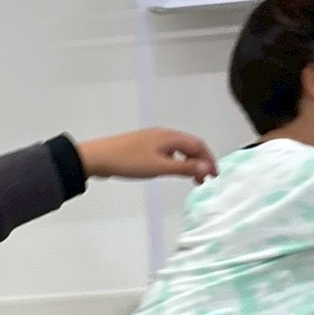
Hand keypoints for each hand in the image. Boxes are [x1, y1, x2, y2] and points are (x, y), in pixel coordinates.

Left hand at [78, 127, 217, 183]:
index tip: (215, 176)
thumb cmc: (129, 161)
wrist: (98, 158)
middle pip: (190, 145)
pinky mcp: (143, 147)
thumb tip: (207, 167)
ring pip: (178, 148)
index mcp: (170, 137)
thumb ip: (185, 167)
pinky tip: (173, 171)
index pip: (198, 145)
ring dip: (189, 162)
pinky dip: (177, 161)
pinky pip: (168, 152)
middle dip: (201, 161)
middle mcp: (163, 134)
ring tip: (192, 179)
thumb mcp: (160, 167)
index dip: (209, 159)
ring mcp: (152, 140)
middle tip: (205, 179)